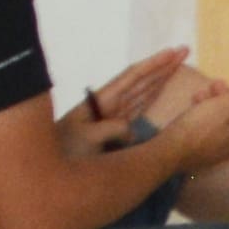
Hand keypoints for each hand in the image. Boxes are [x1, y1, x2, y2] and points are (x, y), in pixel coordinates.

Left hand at [62, 52, 197, 157]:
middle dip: (161, 66)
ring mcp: (110, 120)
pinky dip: (151, 100)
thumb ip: (114, 129)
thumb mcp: (86, 139)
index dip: (154, 64)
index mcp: (101, 103)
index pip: (132, 77)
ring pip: (141, 94)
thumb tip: (132, 131)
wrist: (43, 177)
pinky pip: (138, 112)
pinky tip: (158, 95)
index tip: (174, 51)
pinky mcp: (112, 135)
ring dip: (159, 80)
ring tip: (178, 66)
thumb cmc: (60, 155)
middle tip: (184, 51)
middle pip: (140, 81)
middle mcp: (108, 107)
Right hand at [152, 75, 228, 176]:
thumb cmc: (198, 126)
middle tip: (215, 83)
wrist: (167, 153)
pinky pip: (207, 131)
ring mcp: (216, 151)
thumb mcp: (225, 105)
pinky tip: (193, 107)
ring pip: (220, 121)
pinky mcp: (199, 153)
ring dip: (213, 103)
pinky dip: (203, 115)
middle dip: (228, 96)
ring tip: (200, 92)